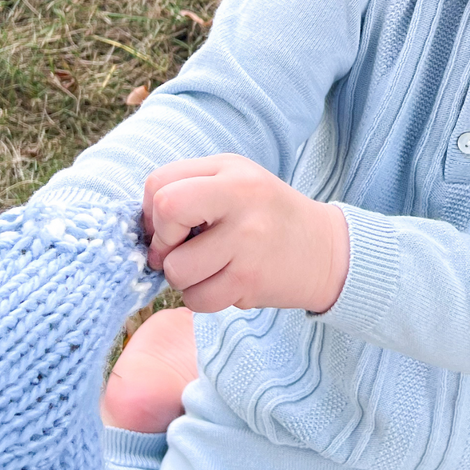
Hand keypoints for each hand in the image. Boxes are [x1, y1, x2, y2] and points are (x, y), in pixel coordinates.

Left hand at [141, 155, 349, 314]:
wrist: (326, 251)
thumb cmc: (268, 216)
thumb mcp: (236, 182)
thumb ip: (190, 190)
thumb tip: (143, 231)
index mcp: (230, 170)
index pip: (160, 182)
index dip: (152, 211)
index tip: (171, 228)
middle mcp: (240, 199)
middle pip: (167, 210)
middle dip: (161, 240)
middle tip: (178, 251)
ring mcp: (246, 241)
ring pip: (176, 268)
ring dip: (183, 277)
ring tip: (210, 269)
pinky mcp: (250, 280)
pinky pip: (197, 299)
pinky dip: (202, 298)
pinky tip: (225, 284)